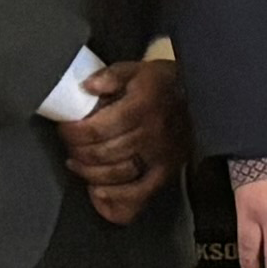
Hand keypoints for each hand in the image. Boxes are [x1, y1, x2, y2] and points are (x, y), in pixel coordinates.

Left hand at [70, 55, 182, 223]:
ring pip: (115, 174)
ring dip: (89, 173)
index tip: (65, 128)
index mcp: (142, 107)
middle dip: (77, 151)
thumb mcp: (137, 69)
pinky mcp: (166, 172)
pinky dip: (116, 198)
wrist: (201, 99)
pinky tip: (98, 192)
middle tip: (70, 145)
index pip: (97, 129)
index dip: (73, 132)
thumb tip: (88, 86)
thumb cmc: (164, 85)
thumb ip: (111, 75)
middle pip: (102, 154)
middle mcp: (152, 134)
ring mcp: (160, 157)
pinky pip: (139, 194)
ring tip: (78, 164)